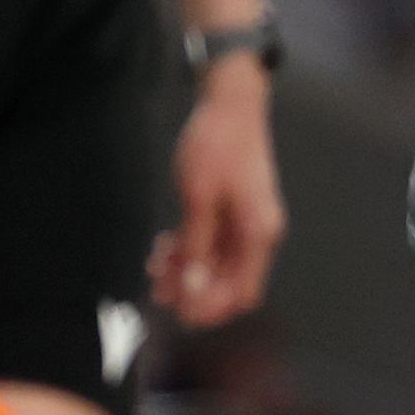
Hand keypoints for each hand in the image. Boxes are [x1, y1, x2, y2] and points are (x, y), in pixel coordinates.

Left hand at [147, 61, 284, 328]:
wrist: (231, 105)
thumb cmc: (217, 145)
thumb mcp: (199, 198)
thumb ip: (197, 246)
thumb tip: (192, 288)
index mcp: (258, 233)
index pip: (243, 293)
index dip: (211, 309)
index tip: (177, 307)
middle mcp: (258, 235)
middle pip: (229, 286)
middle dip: (193, 292)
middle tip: (158, 287)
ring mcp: (246, 225)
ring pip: (217, 269)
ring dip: (187, 274)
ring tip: (156, 264)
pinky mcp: (234, 215)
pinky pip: (213, 249)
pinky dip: (190, 254)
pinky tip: (165, 248)